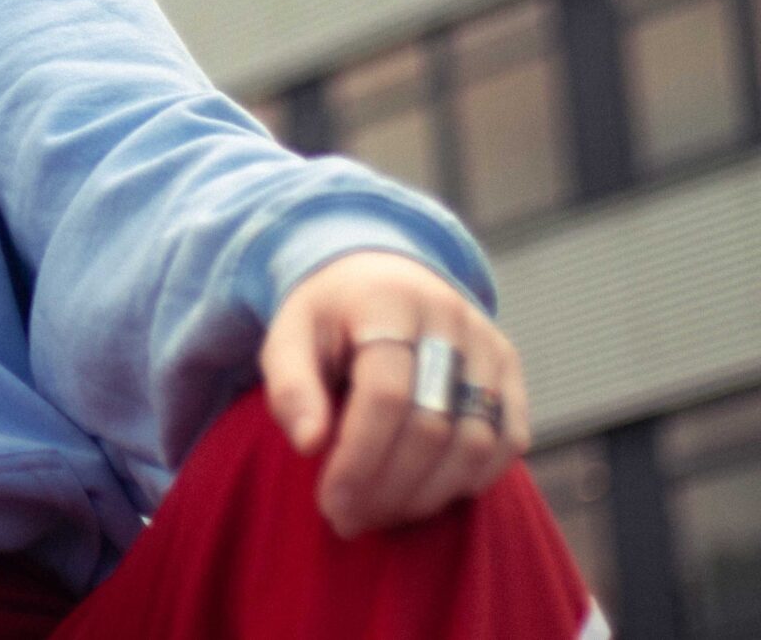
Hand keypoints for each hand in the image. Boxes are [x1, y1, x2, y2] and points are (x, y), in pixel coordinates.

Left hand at [259, 250, 530, 536]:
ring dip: (428, 495)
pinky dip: (470, 480)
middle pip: (433, 425)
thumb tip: (308, 444)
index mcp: (386, 301)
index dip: (359, 460)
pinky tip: (424, 495)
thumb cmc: (328, 317)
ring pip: (477, 441)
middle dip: (389, 487)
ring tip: (380, 514)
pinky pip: (508, 441)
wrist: (381, 277)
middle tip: (350, 520)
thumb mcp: (288, 335)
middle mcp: (448, 317)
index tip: (330, 504)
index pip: (385, 395)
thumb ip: (289, 385)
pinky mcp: (510, 368)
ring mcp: (487, 342)